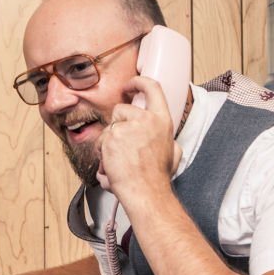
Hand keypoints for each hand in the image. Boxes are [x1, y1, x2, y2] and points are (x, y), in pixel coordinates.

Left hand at [97, 75, 182, 200]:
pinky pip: (101, 141)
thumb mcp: (173, 153)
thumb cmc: (157, 178)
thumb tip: (163, 137)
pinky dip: (103, 154)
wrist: (145, 192)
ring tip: (120, 160)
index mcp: (162, 120)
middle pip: (121, 109)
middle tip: (123, 145)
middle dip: (118, 125)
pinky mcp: (111, 137)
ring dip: (110, 143)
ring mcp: (126, 127)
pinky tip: (113, 165)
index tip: (130, 85)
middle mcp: (145, 119)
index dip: (138, 82)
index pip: (152, 88)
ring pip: (109, 127)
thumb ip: (167, 139)